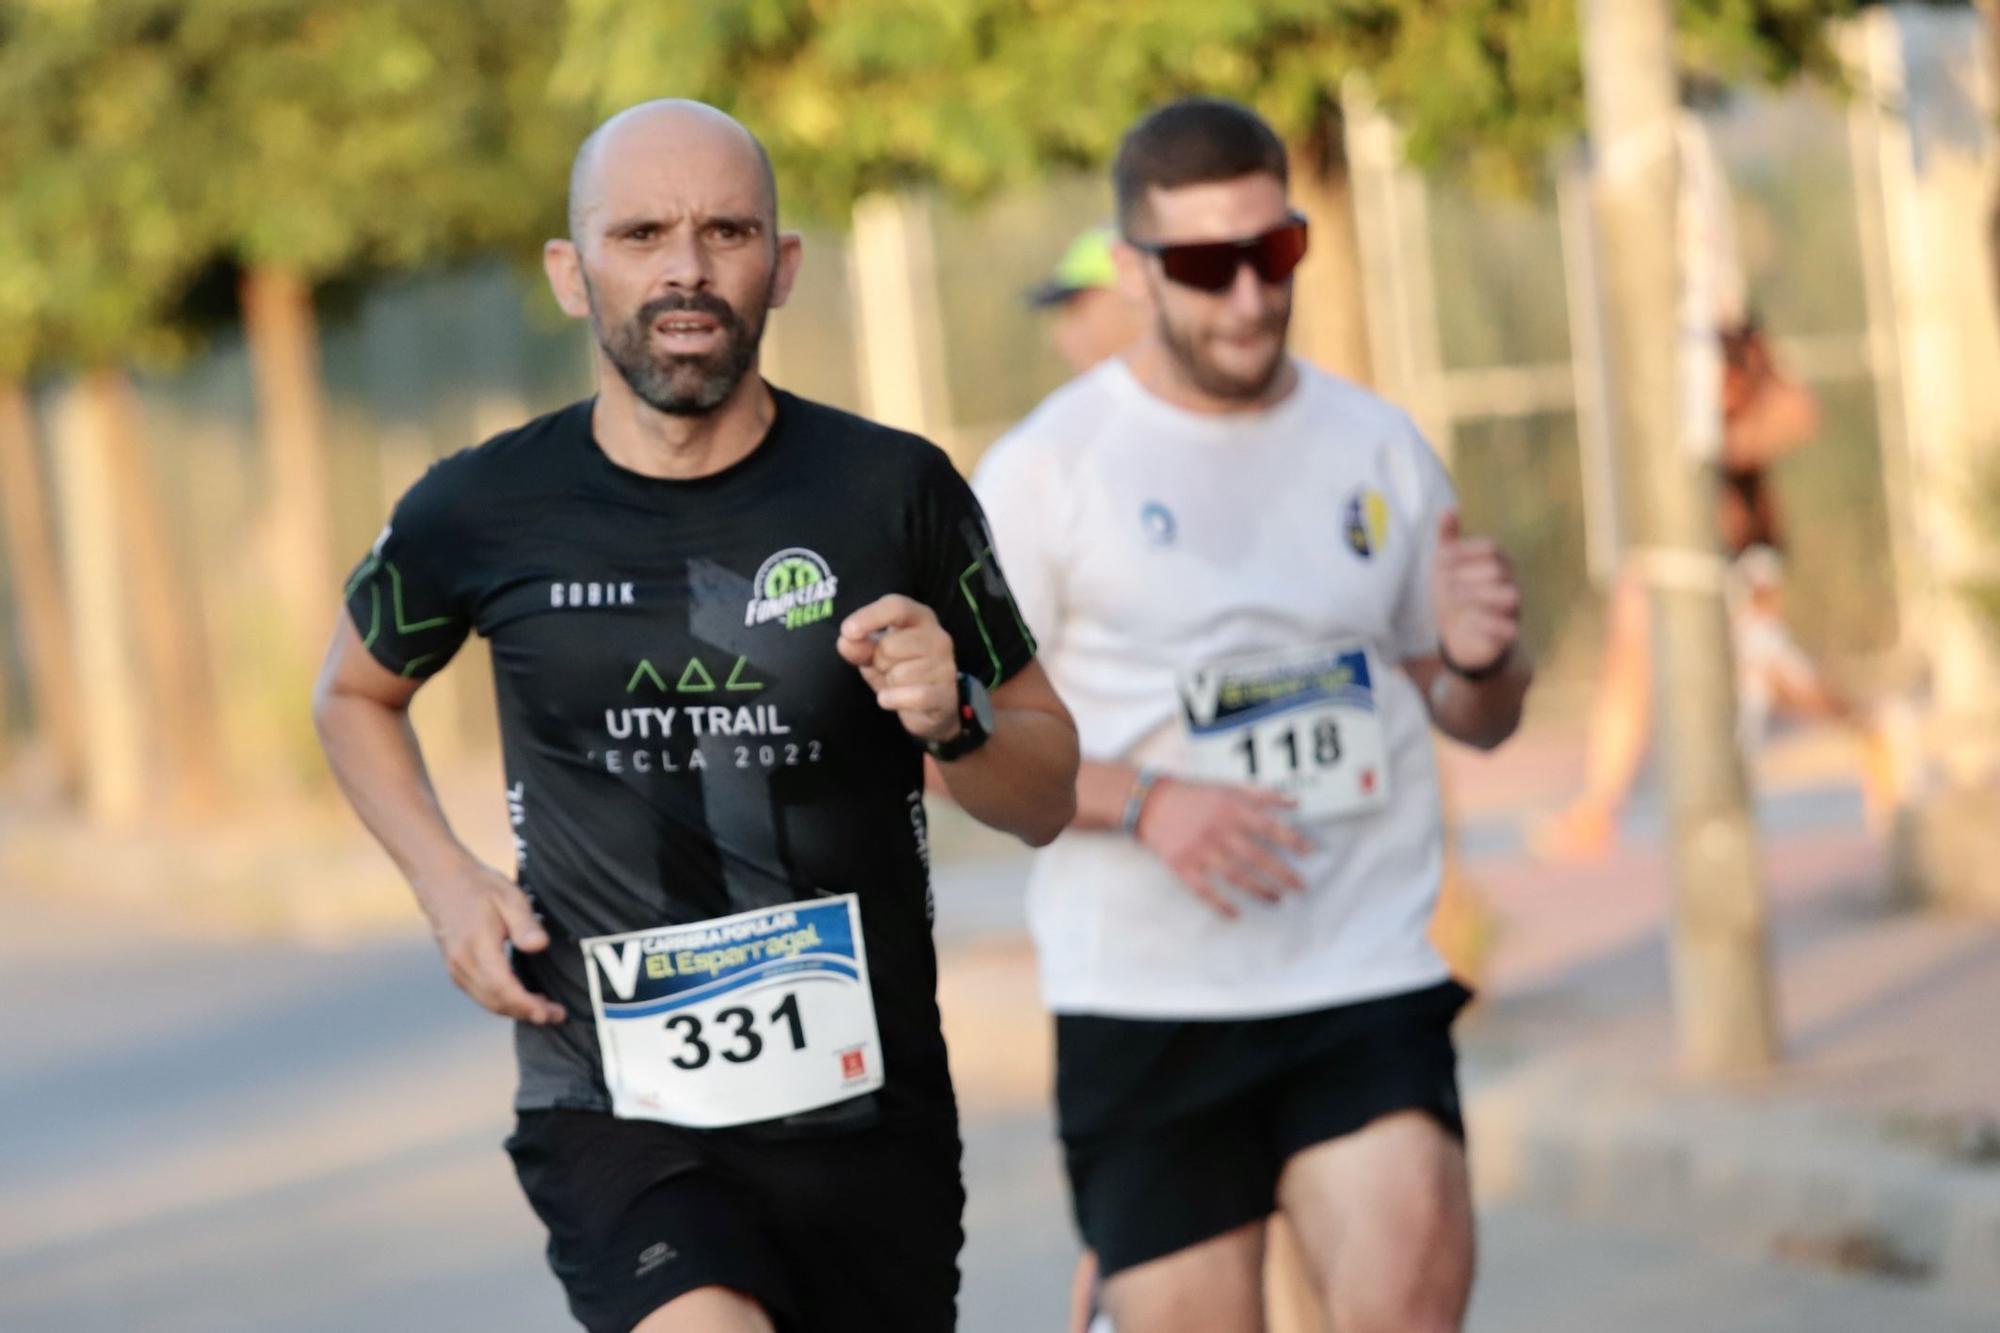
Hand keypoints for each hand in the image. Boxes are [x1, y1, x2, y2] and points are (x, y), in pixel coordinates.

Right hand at [422, 860, 566, 1024]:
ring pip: (487, 1002)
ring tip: (544, 1010)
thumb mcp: (509, 896)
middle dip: (527, 1013)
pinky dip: (502, 1002)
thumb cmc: (480, 886)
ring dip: (515, 1011)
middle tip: (556, 1015)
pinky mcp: (455, 969)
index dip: (527, 1005)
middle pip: (496, 1001)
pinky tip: (522, 999)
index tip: (550, 1013)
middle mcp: (462, 963)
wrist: (441, 880)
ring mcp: (456, 968)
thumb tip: (539, 946)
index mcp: (476, 946)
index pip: (503, 987)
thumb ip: (525, 923)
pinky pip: (480, 994)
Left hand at [837, 594, 960, 742]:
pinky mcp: (946, 693)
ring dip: (889, 684)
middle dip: (879, 662)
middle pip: (890, 645)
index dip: (870, 616)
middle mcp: (938, 637)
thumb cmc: (901, 668)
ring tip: (900, 684)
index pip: (896, 606)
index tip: (847, 631)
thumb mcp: (875, 654)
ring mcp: (945, 666)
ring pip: (898, 674)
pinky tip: (894, 699)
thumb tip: (845, 641)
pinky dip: (893, 700)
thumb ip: (859, 647)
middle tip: (888, 668)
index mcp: (920, 618)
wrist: (931, 704)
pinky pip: (911, 696)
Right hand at [1135, 777, 1312, 918]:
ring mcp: (1200, 851)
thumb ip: (1263, 795)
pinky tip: (1236, 914)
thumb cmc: (1196, 795)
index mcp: (1231, 810)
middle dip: (1282, 874)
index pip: (1268, 827)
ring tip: (1277, 899)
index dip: (1292, 840)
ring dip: (1260, 890)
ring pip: (1236, 877)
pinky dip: (1220, 905)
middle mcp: (1218, 831)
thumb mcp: (1229, 787)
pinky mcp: (1183, 867)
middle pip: (1256, 857)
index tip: (1310, 852)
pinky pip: (1204, 891)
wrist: (1153, 803)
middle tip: (1300, 887)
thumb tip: (1295, 802)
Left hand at [1431, 511, 1520, 674]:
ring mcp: (1512, 608)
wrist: (1460, 635)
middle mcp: (1509, 582)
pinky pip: (1509, 628)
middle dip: (1468, 574)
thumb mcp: (1446, 566)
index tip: (1442, 559)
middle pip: (1498, 569)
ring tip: (1455, 600)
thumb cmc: (1456, 594)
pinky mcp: (1508, 634)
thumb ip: (1448, 539)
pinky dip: (1488, 624)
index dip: (1466, 551)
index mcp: (1496, 562)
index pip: (1490, 547)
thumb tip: (1449, 510)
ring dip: (1479, 596)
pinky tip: (1469, 622)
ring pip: (1511, 595)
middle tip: (1446, 583)